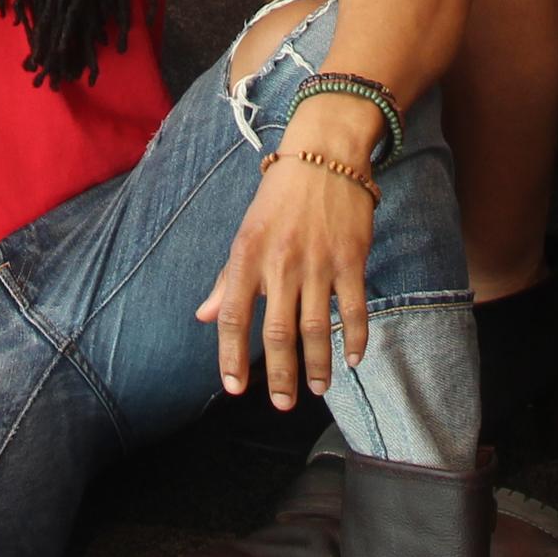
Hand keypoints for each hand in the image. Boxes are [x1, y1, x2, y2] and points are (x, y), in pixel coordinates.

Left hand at [196, 151, 374, 407]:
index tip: (233, 387)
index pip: (231, 315)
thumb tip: (203, 316)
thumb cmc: (280, 195)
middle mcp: (280, 263)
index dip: (229, 356)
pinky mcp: (350, 258)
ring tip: (316, 389)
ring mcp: (318, 262)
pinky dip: (354, 337)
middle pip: (276, 332)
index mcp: (247, 255)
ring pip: (316, 327)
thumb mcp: (246, 231)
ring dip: (317, 364)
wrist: (325, 153)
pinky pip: (354, 308)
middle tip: (283, 403)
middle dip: (279, 375)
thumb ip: (227, 279)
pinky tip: (352, 358)